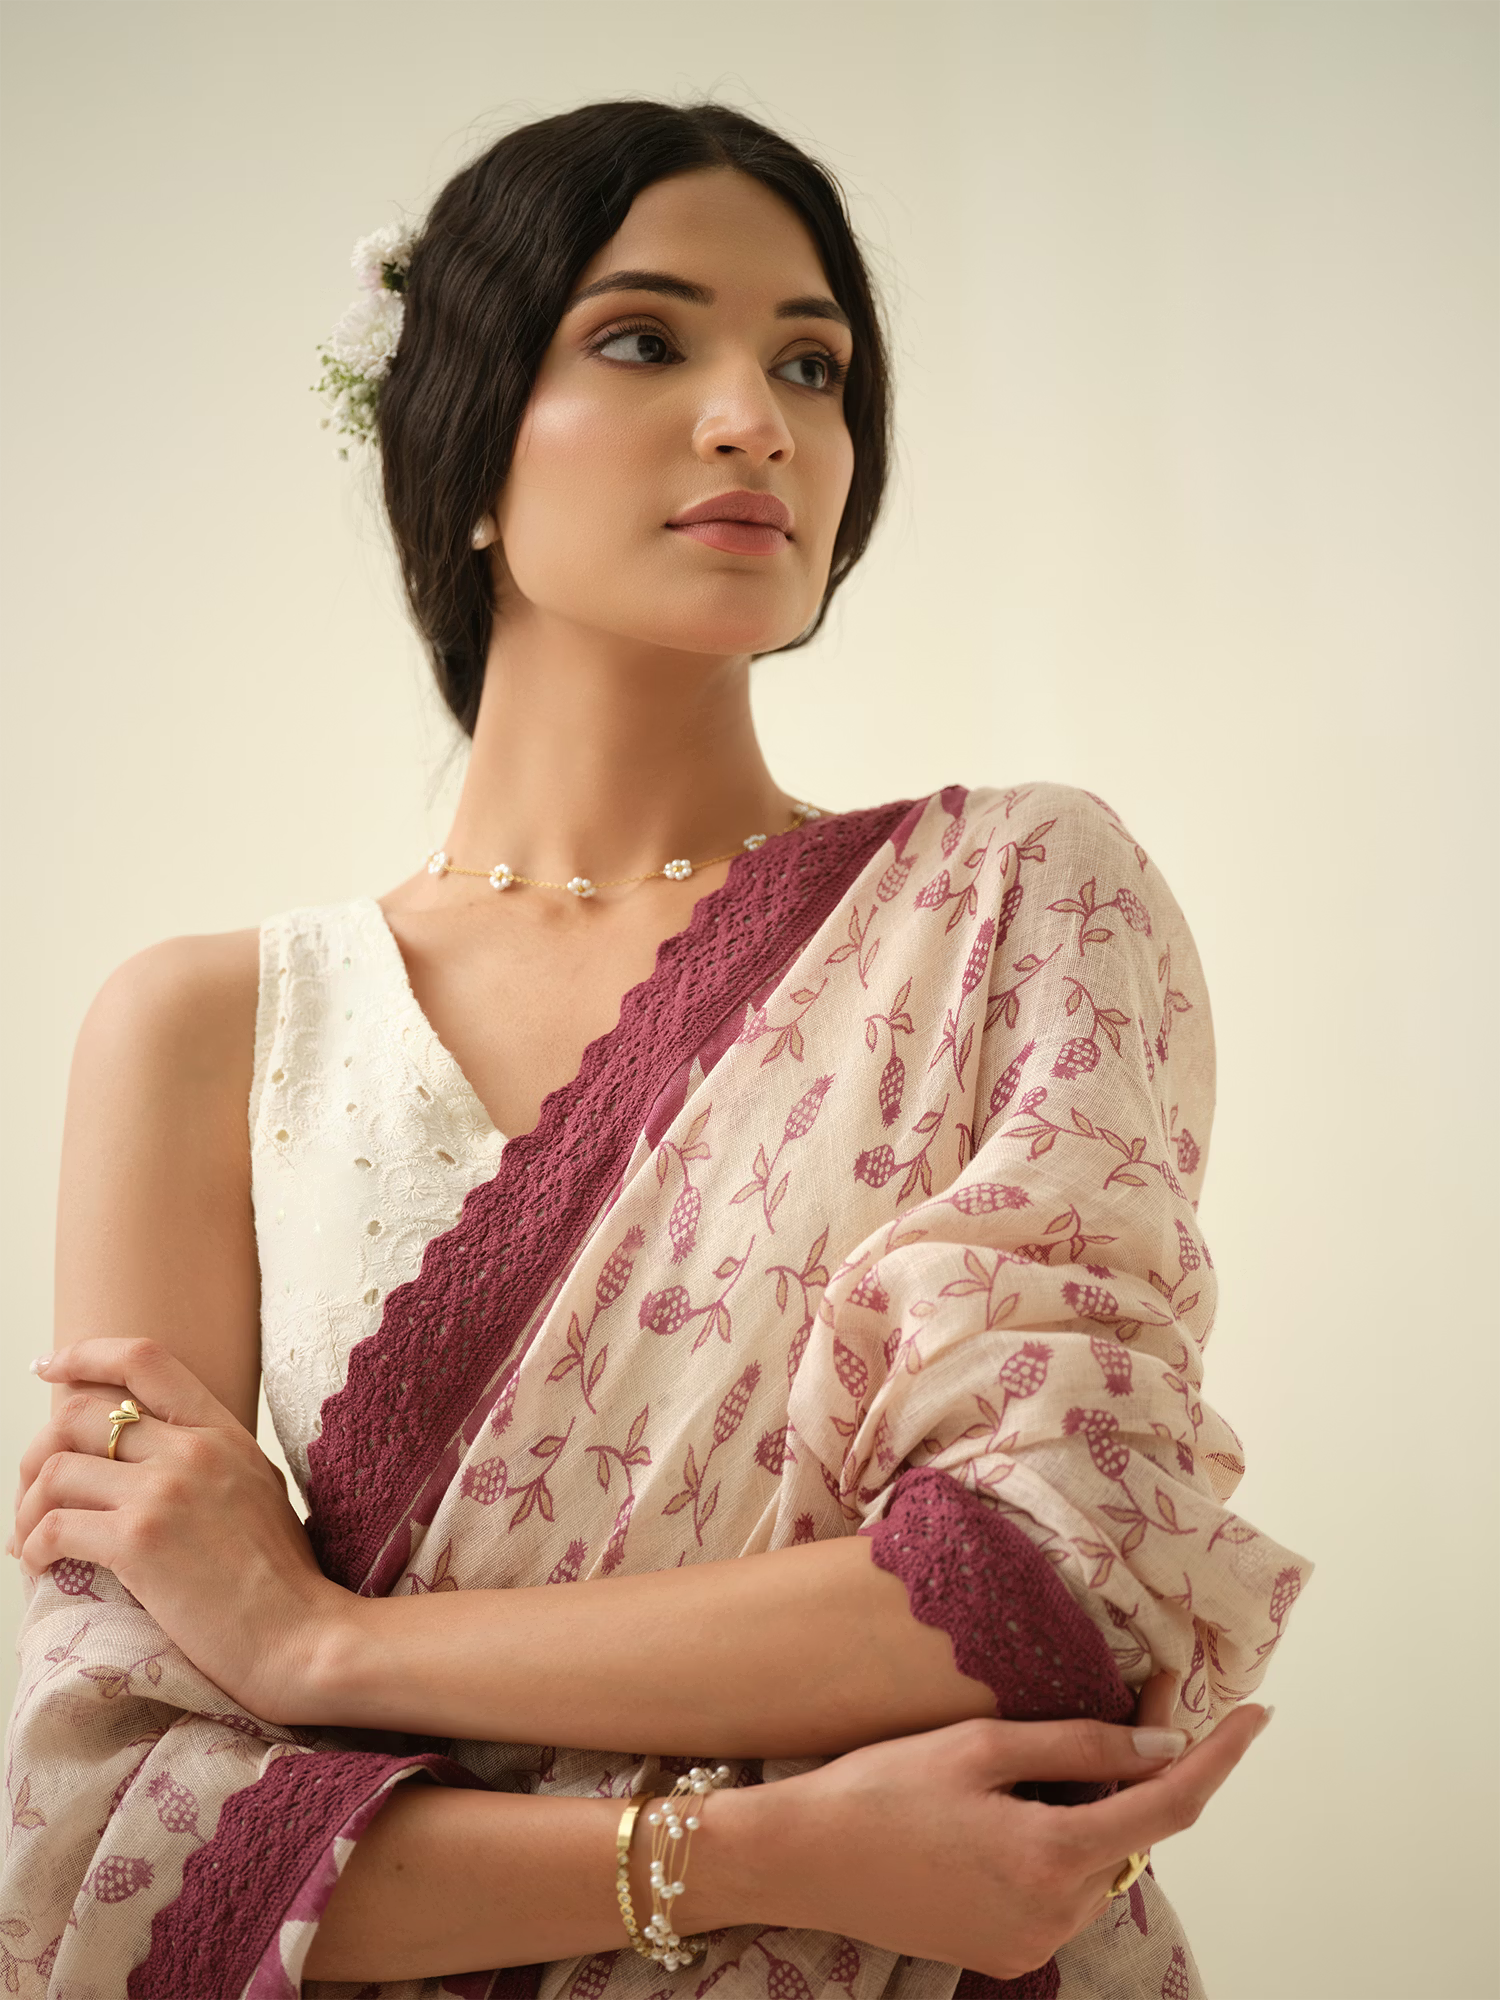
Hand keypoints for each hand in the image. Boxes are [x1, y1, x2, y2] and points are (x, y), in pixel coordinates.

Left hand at [11, 1337, 346, 1722]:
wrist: (302, 1636)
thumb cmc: (283, 1581)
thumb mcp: (257, 1491)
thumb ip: (210, 1462)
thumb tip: (148, 1460)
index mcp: (224, 1432)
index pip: (145, 1359)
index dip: (85, 1354)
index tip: (49, 1368)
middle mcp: (193, 1449)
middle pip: (79, 1413)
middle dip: (37, 1452)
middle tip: (32, 1496)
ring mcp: (165, 1493)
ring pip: (56, 1470)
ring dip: (27, 1508)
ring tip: (32, 1542)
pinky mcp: (139, 1544)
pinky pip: (54, 1528)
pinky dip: (33, 1548)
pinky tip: (43, 1568)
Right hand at [737, 1700, 1269, 1979]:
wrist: (800, 1861)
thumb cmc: (880, 1788)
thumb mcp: (980, 1746)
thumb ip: (1081, 1746)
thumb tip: (1164, 1745)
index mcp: (1053, 1857)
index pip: (1170, 1806)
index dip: (1219, 1757)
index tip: (1254, 1717)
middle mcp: (1055, 1915)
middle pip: (1132, 1836)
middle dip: (1142, 1776)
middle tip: (1131, 1708)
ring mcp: (1030, 1943)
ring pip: (1098, 1866)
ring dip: (1094, 1814)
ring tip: (1037, 1763)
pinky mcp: (1003, 1954)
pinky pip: (1061, 1894)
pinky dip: (1058, 1849)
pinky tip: (1007, 1813)